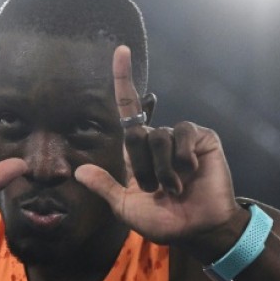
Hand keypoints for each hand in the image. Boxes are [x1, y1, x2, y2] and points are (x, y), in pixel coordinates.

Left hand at [75, 46, 245, 259]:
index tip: (121, 51)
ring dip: (163, 170)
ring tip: (175, 188)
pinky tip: (192, 173)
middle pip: (136, 134)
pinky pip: (183, 133)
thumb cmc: (165, 221)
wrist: (199, 229)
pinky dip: (183, 158)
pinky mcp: (202, 138)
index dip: (123, 80)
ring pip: (158, 137)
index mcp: (138, 153)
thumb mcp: (125, 207)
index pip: (127, 110)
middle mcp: (158, 139)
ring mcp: (181, 138)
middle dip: (142, 167)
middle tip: (156, 190)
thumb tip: (78, 171)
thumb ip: (105, 187)